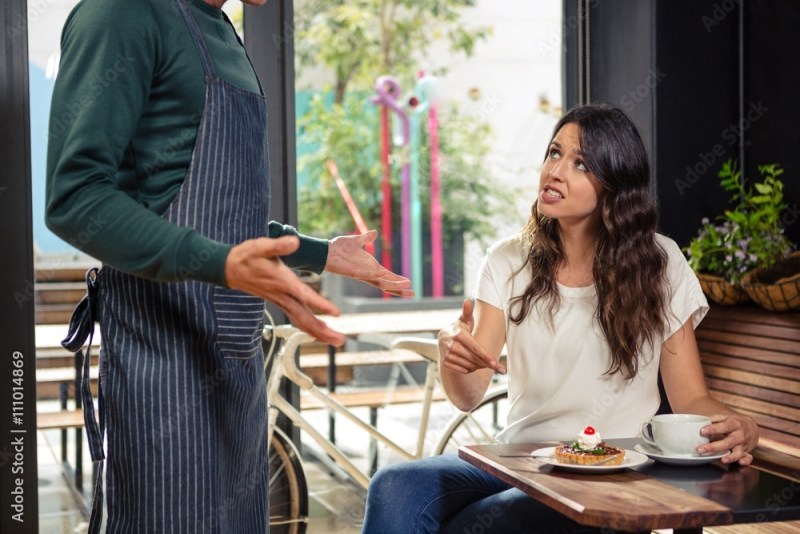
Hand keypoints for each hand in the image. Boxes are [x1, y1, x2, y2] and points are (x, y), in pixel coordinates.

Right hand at [225, 236, 344, 345]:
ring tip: (336, 340)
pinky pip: (296, 319)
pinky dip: (309, 328)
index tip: (336, 313)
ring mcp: (280, 301)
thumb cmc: (246, 256)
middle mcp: (282, 295)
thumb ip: (279, 245)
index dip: (320, 304)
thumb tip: (294, 242)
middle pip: (305, 318)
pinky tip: (320, 333)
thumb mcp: (261, 246)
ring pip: (301, 322)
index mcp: (282, 282)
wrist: (229, 268)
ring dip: (319, 333)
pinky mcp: (279, 303)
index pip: (304, 295)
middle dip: (323, 330)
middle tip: (340, 340)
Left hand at [326, 230, 413, 296]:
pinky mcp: (358, 273)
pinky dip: (383, 279)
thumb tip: (375, 233)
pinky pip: (373, 277)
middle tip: (413, 294)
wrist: (326, 250)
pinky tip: (393, 279)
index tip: (409, 283)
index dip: (397, 280)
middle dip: (400, 289)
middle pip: (387, 285)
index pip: (387, 277)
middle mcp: (368, 274)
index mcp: (370, 268)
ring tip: (408, 287)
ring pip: (383, 284)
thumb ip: (366, 238)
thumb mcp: (356, 241)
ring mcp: (363, 274)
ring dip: (395, 285)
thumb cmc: (338, 247)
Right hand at [438, 299, 505, 374]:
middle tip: (497, 366)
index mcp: (459, 335)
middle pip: (475, 359)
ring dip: (479, 366)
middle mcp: (452, 345)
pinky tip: (472, 363)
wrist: (443, 338)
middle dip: (487, 363)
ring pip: (470, 366)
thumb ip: (468, 312)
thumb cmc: (459, 329)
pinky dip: (471, 369)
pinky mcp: (446, 363)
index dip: (487, 357)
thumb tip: (468, 301)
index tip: (497, 365)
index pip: (476, 348)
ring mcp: (448, 355)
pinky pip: (464, 370)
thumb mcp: (464, 320)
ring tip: (482, 361)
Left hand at [697, 414, 758, 464]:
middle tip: (700, 450)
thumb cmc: (733, 422)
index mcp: (734, 424)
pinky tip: (740, 463)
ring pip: (737, 452)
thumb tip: (700, 423)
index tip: (702, 431)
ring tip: (721, 460)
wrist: (752, 427)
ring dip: (730, 457)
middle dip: (714, 447)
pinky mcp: (747, 452)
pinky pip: (748, 458)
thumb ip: (714, 420)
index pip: (723, 426)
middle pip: (727, 442)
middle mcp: (739, 435)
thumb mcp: (725, 417)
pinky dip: (745, 461)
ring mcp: (743, 445)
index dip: (713, 429)